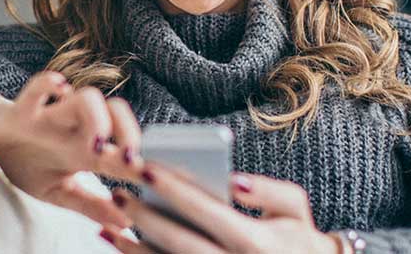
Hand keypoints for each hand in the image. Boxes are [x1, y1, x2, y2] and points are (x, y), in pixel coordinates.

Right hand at [0, 71, 144, 229]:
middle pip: (117, 109)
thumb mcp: (59, 191)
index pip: (124, 149)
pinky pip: (36, 87)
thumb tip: (125, 222)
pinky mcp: (23, 110)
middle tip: (129, 158)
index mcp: (88, 147)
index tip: (157, 178)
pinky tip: (60, 90)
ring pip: (86, 97)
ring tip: (95, 144)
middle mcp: (77, 127)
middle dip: (129, 130)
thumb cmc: (27, 162)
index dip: (143, 162)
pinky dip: (48, 85)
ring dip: (96, 118)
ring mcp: (53, 116)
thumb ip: (90, 205)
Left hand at [97, 162, 341, 253]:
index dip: (176, 190)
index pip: (208, 211)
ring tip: (112, 217)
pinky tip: (119, 242)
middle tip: (119, 190)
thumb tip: (232, 180)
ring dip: (134, 243)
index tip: (147, 167)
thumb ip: (268, 190)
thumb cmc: (299, 238)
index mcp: (255, 242)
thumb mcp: (295, 207)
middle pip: (180, 241)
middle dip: (146, 215)